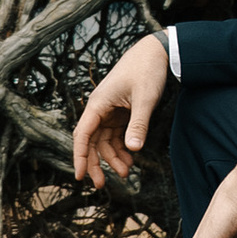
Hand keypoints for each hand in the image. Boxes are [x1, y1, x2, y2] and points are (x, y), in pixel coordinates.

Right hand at [72, 32, 170, 188]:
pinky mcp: (121, 111)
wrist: (156, 51)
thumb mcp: (145, 99)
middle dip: (95, 163)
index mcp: (98, 104)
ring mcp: (110, 110)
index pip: (82, 135)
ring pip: (104, 141)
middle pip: (91, 142)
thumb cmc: (147, 70)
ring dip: (113, 157)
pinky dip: (122, 147)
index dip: (79, 156)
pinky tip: (131, 158)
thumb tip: (133, 150)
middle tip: (101, 185)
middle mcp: (100, 108)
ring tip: (127, 173)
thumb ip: (138, 124)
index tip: (79, 176)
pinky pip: (116, 135)